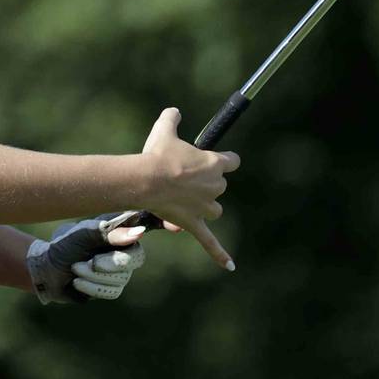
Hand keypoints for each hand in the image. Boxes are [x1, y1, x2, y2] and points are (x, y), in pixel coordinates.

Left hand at [26, 215, 147, 304]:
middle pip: (135, 259)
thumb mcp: (85, 234)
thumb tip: (140, 231)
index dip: (143, 233)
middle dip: (111, 263)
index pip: (140, 231)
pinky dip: (92, 288)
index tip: (154, 233)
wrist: (47, 269)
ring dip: (94, 276)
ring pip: (122, 278)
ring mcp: (120, 270)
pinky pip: (113, 292)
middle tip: (93, 262)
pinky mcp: (112, 288)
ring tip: (76, 268)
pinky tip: (78, 282)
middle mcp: (124, 249)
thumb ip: (111, 232)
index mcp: (119, 230)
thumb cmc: (65, 245)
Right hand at [138, 107, 239, 271]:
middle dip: (205, 183)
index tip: (216, 159)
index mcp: (214, 163)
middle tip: (182, 177)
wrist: (146, 180)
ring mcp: (206, 207)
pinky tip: (230, 266)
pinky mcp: (195, 224)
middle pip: (220, 185)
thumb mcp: (165, 128)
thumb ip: (172, 117)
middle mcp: (215, 186)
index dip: (224, 160)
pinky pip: (210, 241)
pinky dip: (220, 254)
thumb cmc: (158, 153)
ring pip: (214, 209)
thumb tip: (174, 112)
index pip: (232, 161)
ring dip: (204, 205)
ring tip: (184, 201)